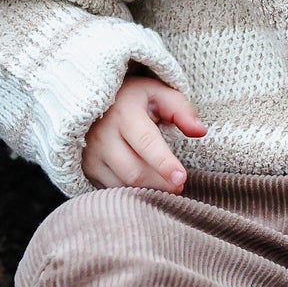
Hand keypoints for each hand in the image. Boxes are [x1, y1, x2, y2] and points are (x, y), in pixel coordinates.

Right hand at [83, 74, 206, 191]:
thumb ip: (181, 110)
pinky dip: (132, 192)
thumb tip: (200, 131)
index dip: (164, 163)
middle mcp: (103, 135)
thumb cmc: (134, 98)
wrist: (93, 99)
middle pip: (134, 171)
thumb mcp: (159, 94)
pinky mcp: (87, 169)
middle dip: (161, 183)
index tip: (182, 178)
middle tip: (180, 185)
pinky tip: (146, 185)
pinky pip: (112, 188)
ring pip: (123, 184)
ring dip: (148, 190)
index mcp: (124, 113)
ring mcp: (92, 154)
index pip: (146, 143)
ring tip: (166, 186)